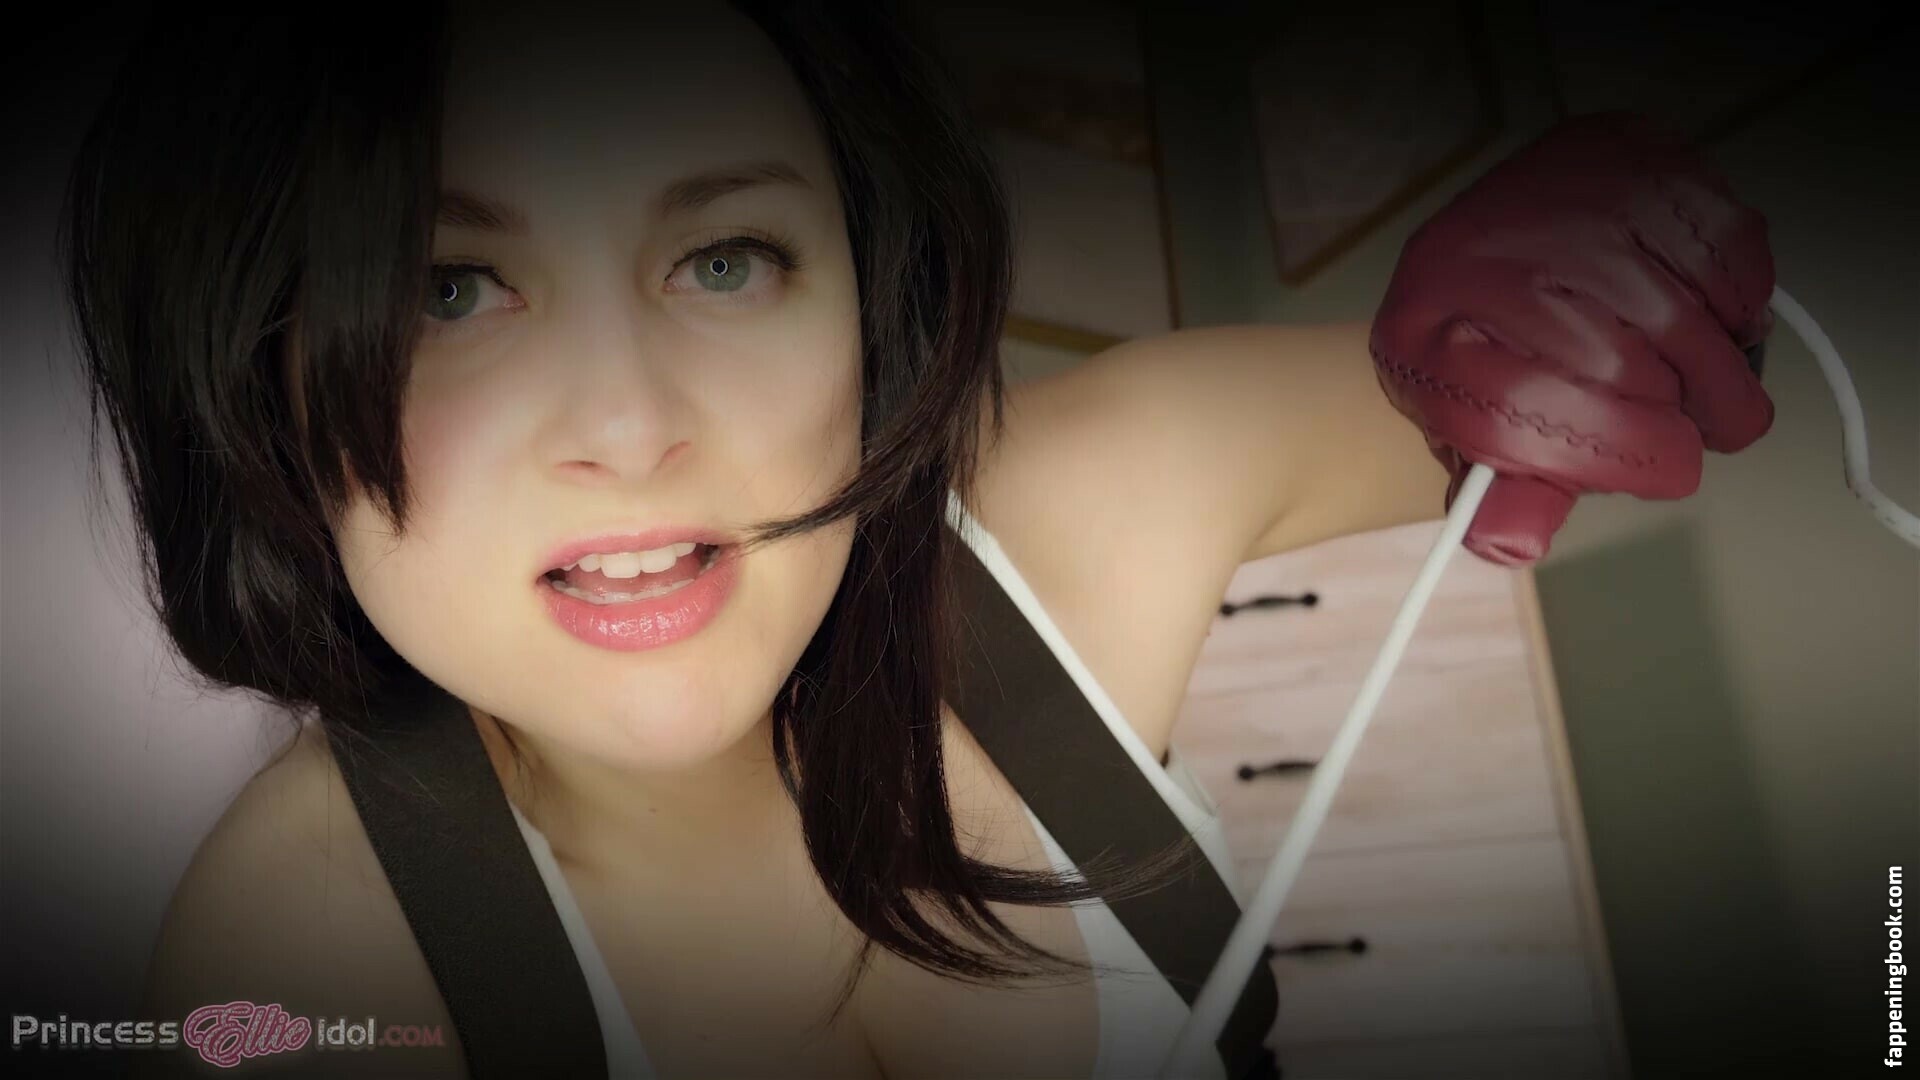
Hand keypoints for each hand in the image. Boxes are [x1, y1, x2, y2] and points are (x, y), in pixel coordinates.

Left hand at [1369, 111, 1776, 566]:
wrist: (1506, 249)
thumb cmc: (1503, 359)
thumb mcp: (1489, 437)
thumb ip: (1508, 497)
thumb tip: (1509, 545)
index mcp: (1420, 339)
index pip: (1518, 415)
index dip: (1613, 457)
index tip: (1667, 470)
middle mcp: (1472, 255)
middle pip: (1615, 368)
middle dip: (1676, 415)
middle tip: (1690, 423)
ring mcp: (1555, 197)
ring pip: (1681, 314)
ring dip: (1718, 366)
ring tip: (1700, 375)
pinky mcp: (1631, 155)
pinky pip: (1728, 251)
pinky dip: (1740, 301)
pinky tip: (1707, 311)